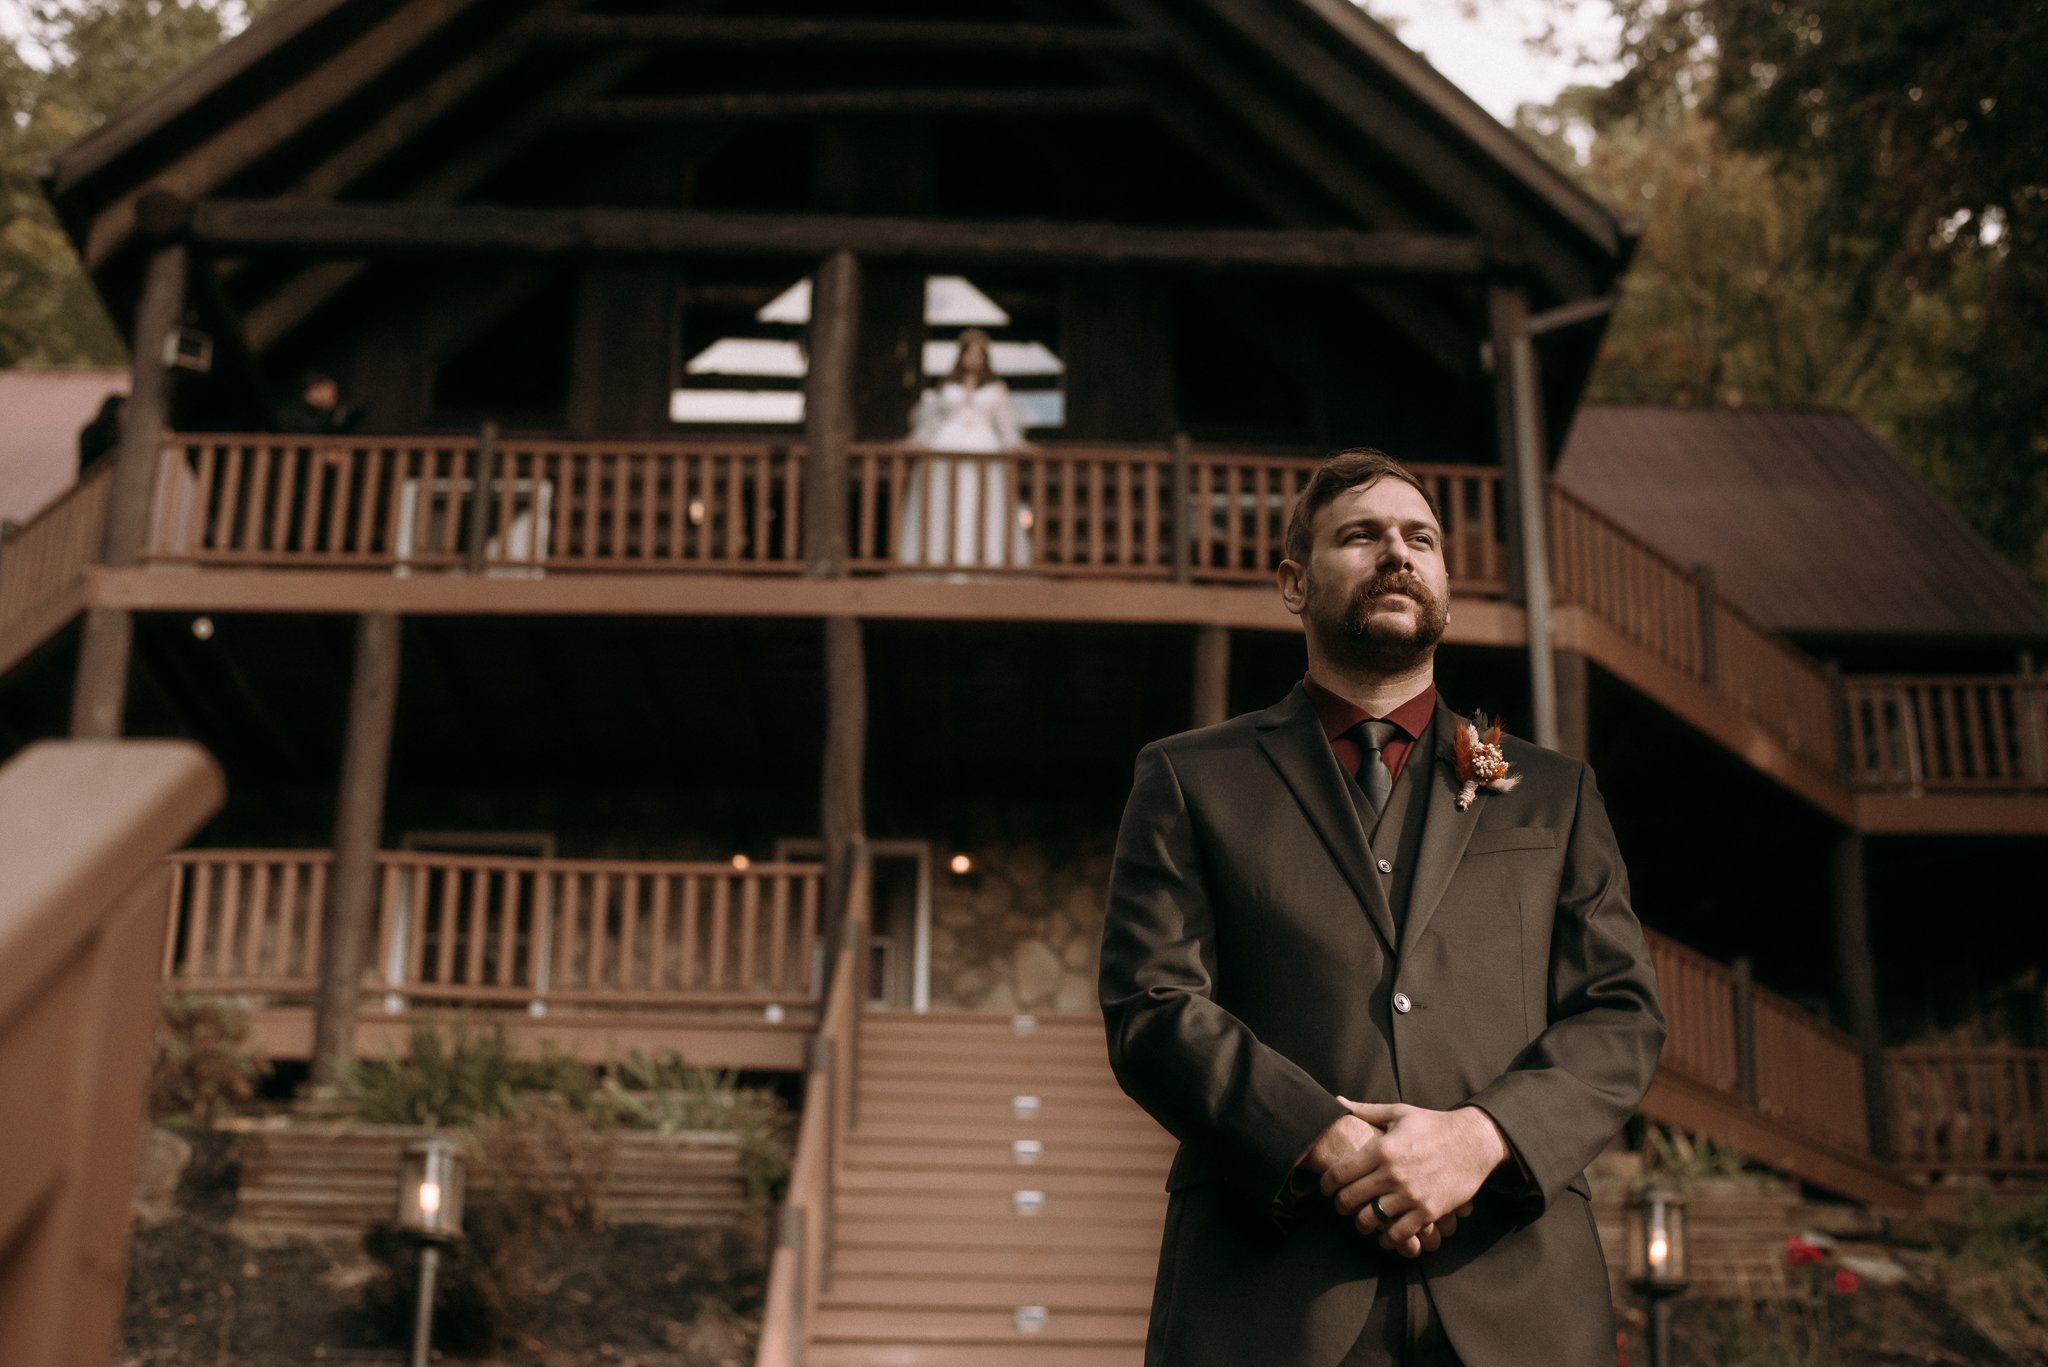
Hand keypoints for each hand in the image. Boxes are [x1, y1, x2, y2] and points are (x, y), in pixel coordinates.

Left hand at [1321, 1100, 1503, 1255]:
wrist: (1474, 1142)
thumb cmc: (1434, 1125)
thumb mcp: (1400, 1113)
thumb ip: (1367, 1111)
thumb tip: (1338, 1101)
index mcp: (1382, 1149)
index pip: (1340, 1173)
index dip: (1326, 1185)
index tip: (1325, 1189)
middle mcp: (1393, 1174)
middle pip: (1350, 1199)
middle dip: (1341, 1206)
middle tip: (1342, 1206)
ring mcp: (1411, 1195)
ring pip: (1370, 1220)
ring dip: (1362, 1224)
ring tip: (1363, 1221)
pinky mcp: (1428, 1211)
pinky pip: (1399, 1234)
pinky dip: (1388, 1239)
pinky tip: (1386, 1235)